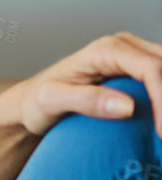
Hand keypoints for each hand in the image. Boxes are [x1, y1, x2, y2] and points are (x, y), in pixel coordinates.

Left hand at [0, 32, 161, 179]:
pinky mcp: (138, 69)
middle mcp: (124, 46)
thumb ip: (86, 101)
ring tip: (161, 133)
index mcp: (105, 50)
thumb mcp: (50, 102)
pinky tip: (160, 121)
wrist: (31, 102)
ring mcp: (133, 56)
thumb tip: (128, 106)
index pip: (152, 69)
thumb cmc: (36, 102)